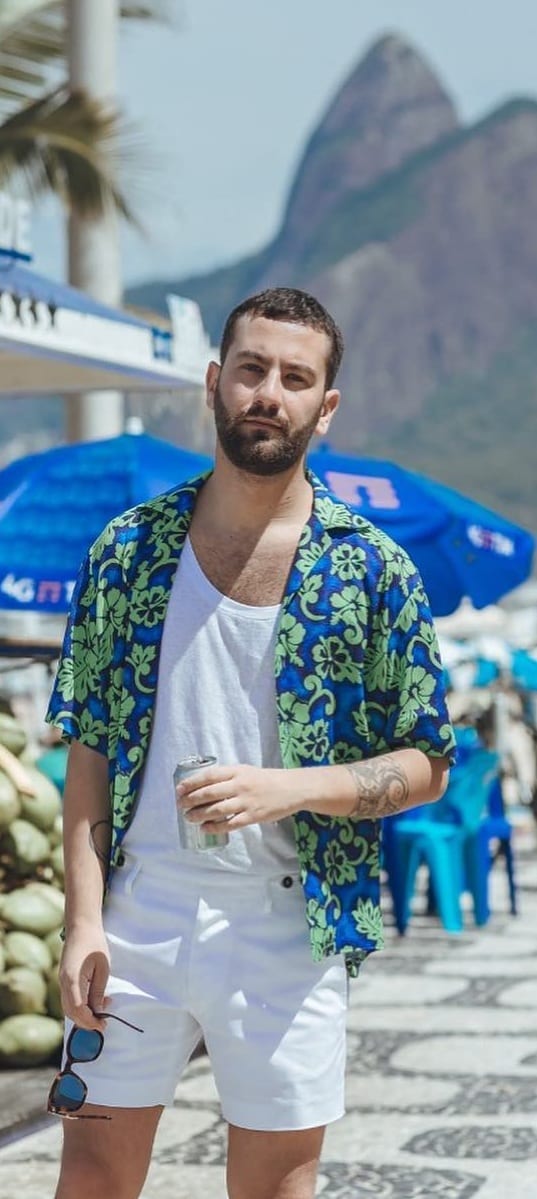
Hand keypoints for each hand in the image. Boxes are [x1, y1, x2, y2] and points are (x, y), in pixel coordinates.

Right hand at [58, 925, 110, 1029]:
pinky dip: (81, 1005)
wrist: (81, 926)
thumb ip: (98, 991)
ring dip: (83, 1014)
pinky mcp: (64, 978)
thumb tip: (98, 1011)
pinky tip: (95, 1000)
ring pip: (69, 1007)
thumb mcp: (102, 968)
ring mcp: (62, 980)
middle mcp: (63, 983)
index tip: (103, 1025)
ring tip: (102, 1010)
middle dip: (86, 1021)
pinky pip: (70, 998)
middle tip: (103, 1024)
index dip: (90, 1021)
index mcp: (72, 980)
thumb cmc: (95, 944)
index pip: (78, 1010)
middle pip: (70, 1012)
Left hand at [176, 763, 306, 831]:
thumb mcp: (245, 771)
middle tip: (180, 806)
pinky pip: (229, 823)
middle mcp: (239, 785)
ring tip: (188, 818)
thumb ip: (227, 777)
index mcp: (236, 771)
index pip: (208, 776)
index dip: (191, 783)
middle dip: (190, 800)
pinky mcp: (253, 816)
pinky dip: (214, 827)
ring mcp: (246, 801)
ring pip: (216, 809)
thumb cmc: (265, 780)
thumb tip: (203, 786)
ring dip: (199, 815)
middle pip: (209, 793)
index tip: (179, 790)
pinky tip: (205, 828)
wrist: (291, 788)